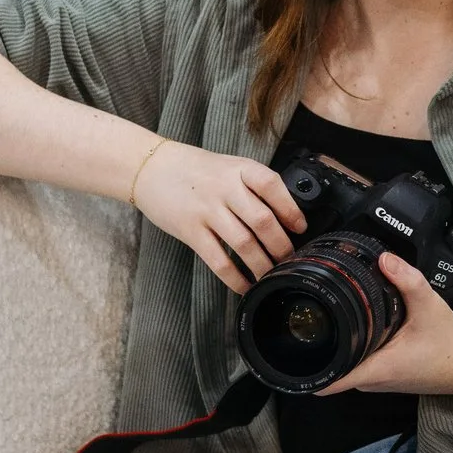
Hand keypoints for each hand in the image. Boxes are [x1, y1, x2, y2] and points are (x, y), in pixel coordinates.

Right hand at [133, 142, 305, 292]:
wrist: (151, 167)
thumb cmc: (196, 170)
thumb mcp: (229, 166)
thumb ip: (252, 185)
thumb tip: (284, 215)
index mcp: (239, 169)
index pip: (272, 186)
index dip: (291, 209)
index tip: (301, 228)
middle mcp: (225, 188)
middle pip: (262, 220)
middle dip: (281, 246)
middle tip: (290, 259)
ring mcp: (207, 210)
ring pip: (244, 243)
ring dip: (263, 265)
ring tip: (273, 275)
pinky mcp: (190, 230)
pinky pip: (218, 260)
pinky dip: (235, 277)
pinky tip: (244, 285)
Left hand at [319, 251, 452, 396]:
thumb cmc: (451, 343)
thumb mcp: (430, 306)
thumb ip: (407, 280)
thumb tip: (383, 258)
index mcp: (376, 369)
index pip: (328, 381)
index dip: (305, 369)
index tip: (290, 351)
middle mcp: (372, 381)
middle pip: (331, 368)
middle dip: (318, 347)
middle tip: (309, 317)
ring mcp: (378, 382)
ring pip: (344, 366)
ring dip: (337, 346)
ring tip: (330, 319)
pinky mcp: (385, 376)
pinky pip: (358, 365)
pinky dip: (353, 349)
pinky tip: (356, 328)